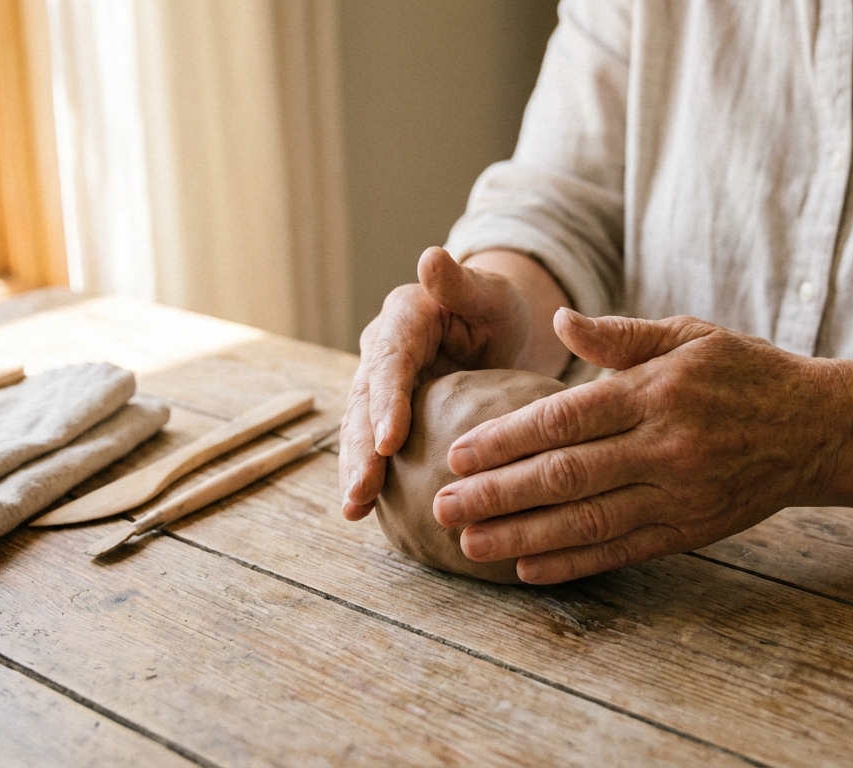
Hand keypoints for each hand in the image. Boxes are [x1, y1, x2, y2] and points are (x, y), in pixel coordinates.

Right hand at [339, 247, 533, 520]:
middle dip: (362, 449)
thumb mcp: (490, 292)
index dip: (387, 403)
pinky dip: (366, 475)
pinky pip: (372, 444)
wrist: (492, 326)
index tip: (390, 442)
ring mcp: (379, 384)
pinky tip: (362, 512)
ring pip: (360, 429)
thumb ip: (461, 281)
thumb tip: (430, 256)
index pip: (390, 362)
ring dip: (355, 469)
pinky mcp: (386, 412)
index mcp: (403, 319)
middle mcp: (381, 351)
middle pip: (365, 403)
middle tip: (362, 492)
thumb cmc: (498, 308)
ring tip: (354, 510)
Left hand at [433, 309, 841, 583]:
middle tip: (443, 506)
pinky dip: (573, 563)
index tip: (458, 454)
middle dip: (498, 494)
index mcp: (655, 393)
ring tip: (471, 545)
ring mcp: (678, 495)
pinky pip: (622, 551)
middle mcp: (663, 448)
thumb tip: (561, 318)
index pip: (566, 420)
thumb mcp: (690, 335)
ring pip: (587, 522)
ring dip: (523, 536)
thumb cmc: (744, 373)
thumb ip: (622, 335)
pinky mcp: (689, 529)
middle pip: (565, 476)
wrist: (818, 429)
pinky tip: (528, 569)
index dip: (507, 440)